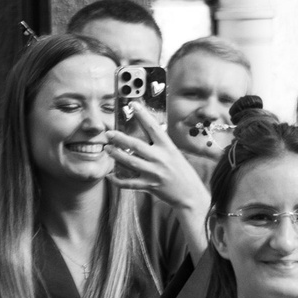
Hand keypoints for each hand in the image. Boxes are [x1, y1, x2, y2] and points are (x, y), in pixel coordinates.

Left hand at [108, 103, 210, 217]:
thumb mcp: (174, 153)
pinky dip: (117, 180)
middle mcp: (160, 158)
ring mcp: (153, 172)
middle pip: (136, 145)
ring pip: (130, 162)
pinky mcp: (148, 186)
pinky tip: (109, 176)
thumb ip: (160, 146)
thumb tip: (145, 137)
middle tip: (109, 133)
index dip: (142, 115)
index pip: (153, 127)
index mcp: (168, 147)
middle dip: (120, 138)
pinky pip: (129, 183)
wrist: (190, 193)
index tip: (133, 104)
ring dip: (116, 155)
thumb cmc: (182, 171)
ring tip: (108, 149)